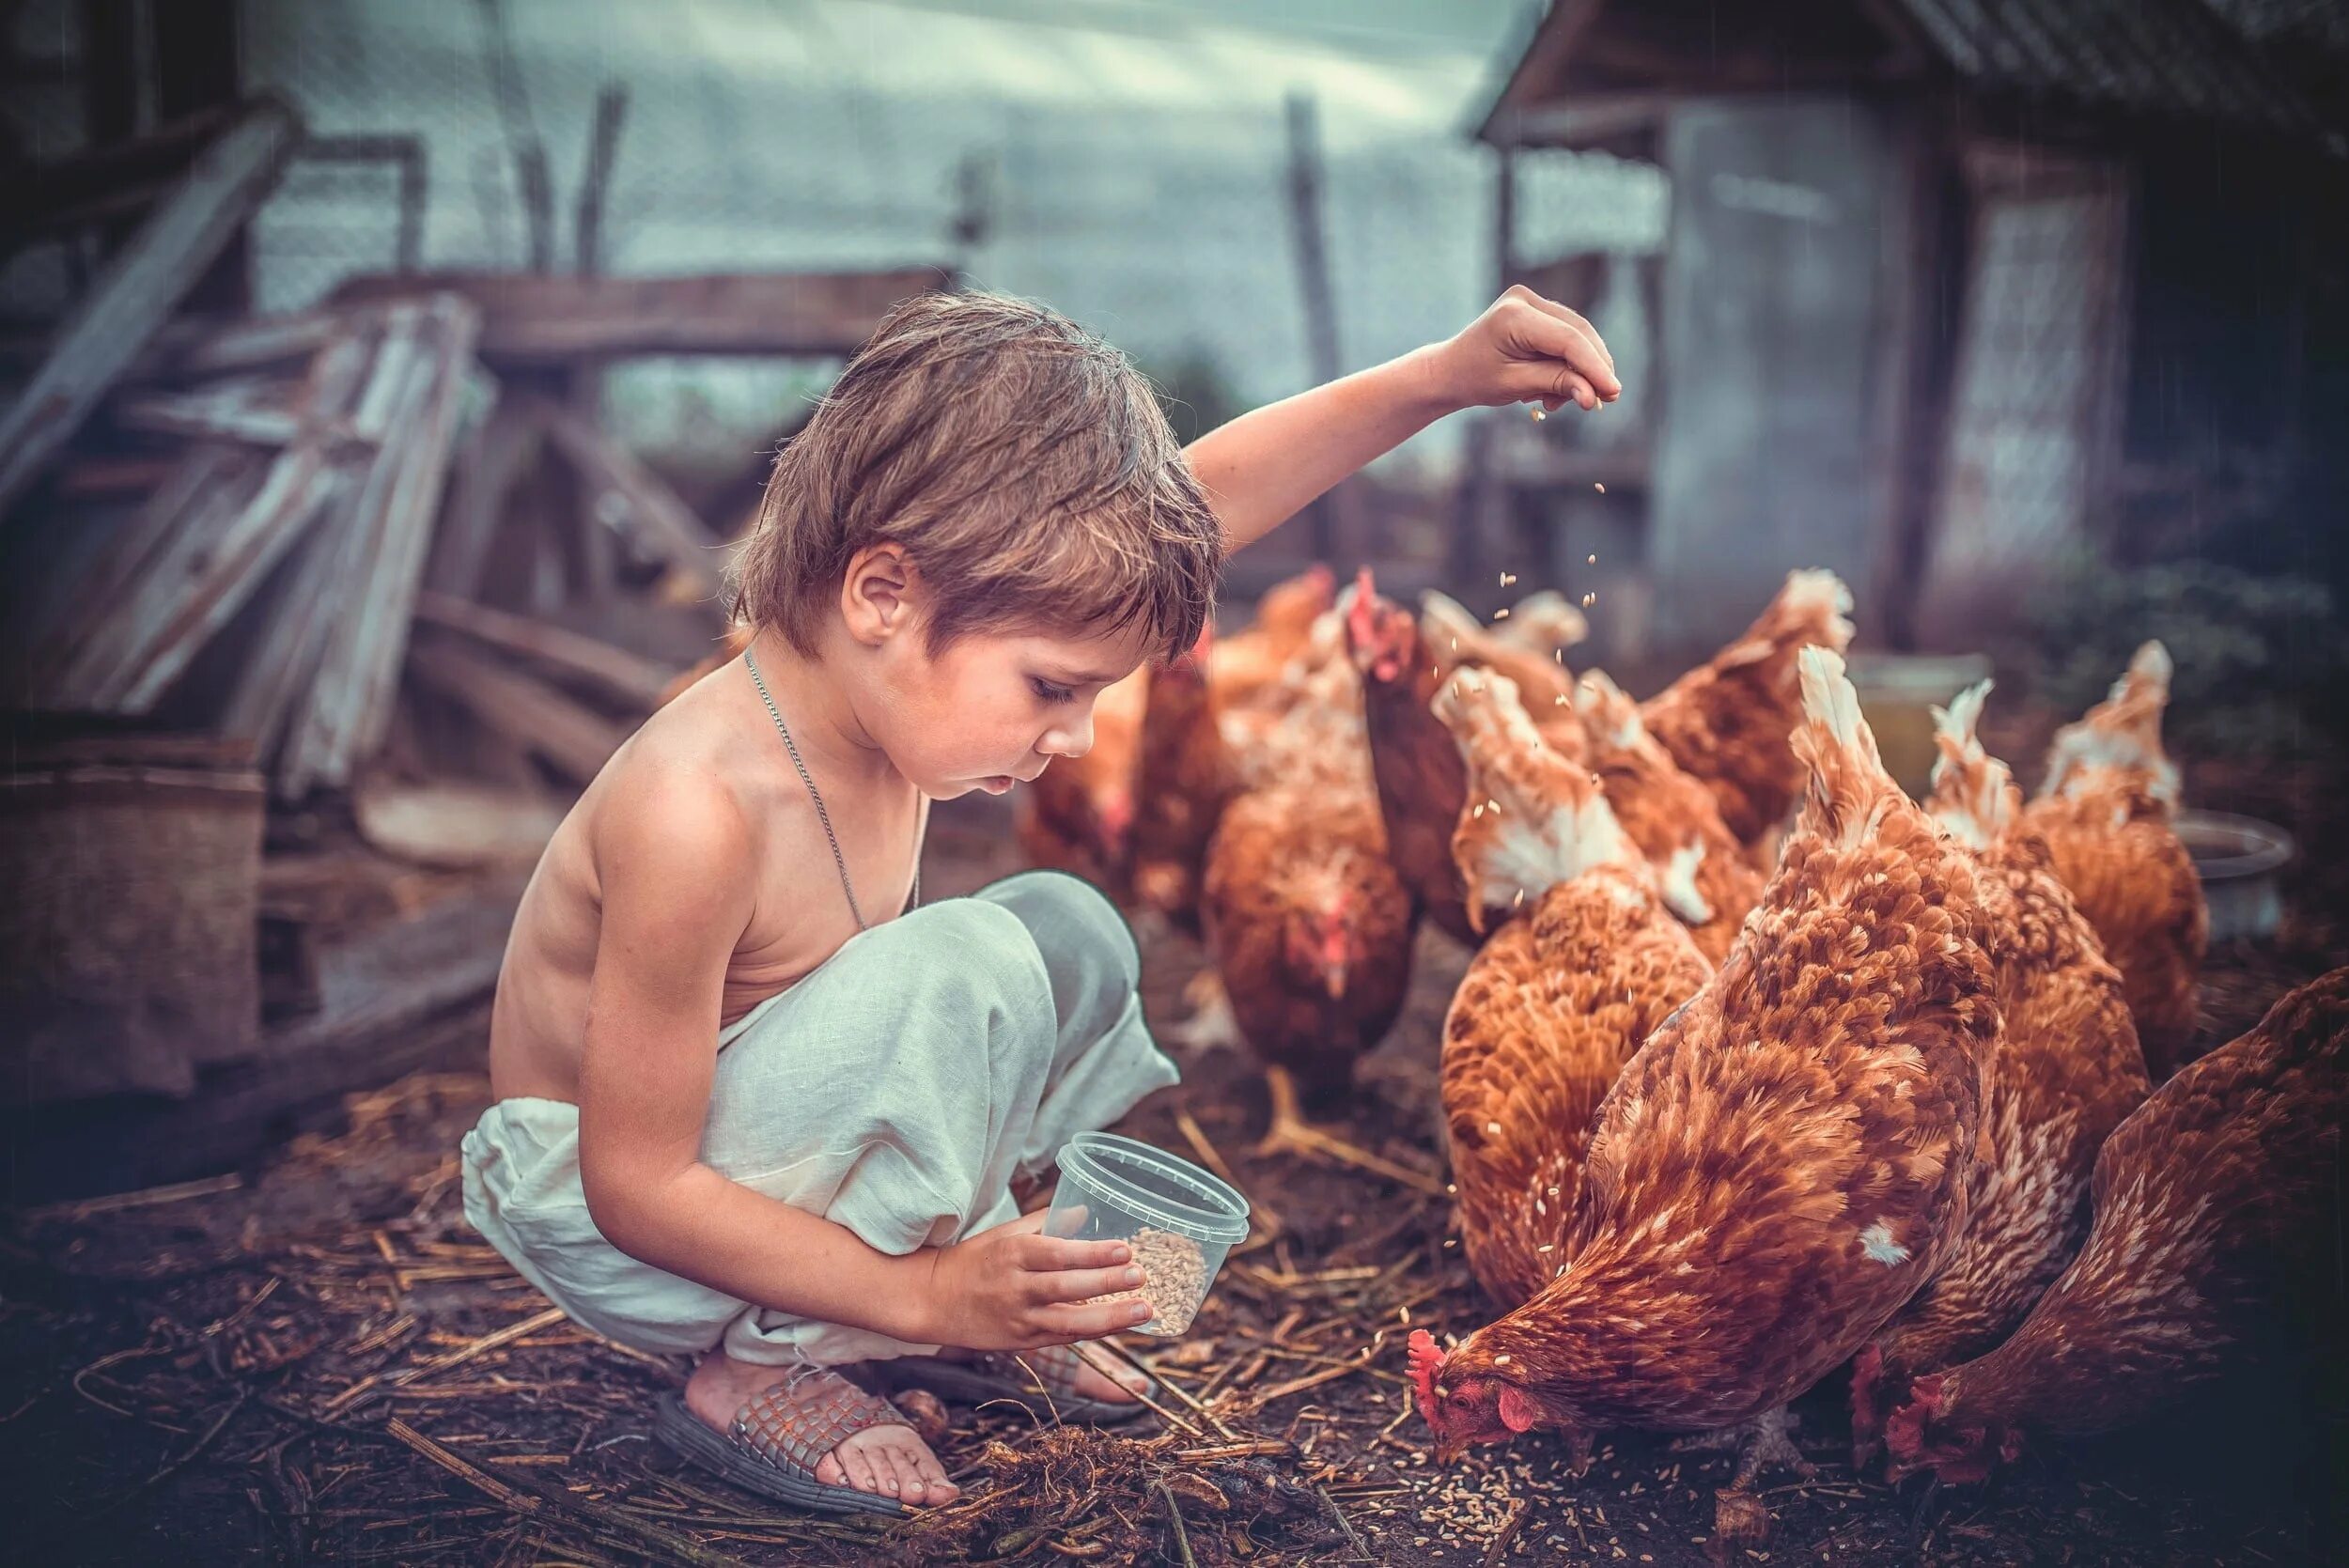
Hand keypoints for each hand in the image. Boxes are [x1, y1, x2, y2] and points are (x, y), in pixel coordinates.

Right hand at [914, 1209, 1155, 1349]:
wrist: (932, 1300)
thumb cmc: (973, 1260)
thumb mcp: (1005, 1233)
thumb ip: (1046, 1223)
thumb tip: (1084, 1212)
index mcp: (1012, 1253)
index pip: (1058, 1253)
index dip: (1092, 1253)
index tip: (1124, 1249)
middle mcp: (1016, 1287)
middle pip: (1067, 1287)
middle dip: (1108, 1283)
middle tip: (1141, 1275)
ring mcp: (1019, 1318)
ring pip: (1069, 1321)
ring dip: (1110, 1317)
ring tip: (1144, 1310)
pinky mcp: (1021, 1341)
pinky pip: (1063, 1338)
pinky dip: (1092, 1332)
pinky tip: (1118, 1326)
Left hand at [1429, 284, 1620, 414]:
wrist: (1450, 370)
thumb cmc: (1476, 379)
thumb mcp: (1516, 385)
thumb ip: (1556, 384)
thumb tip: (1594, 395)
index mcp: (1514, 315)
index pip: (1568, 339)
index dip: (1594, 367)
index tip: (1613, 393)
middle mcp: (1524, 299)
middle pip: (1578, 333)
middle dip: (1593, 368)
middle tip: (1605, 400)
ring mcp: (1531, 301)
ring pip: (1576, 335)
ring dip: (1580, 369)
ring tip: (1560, 401)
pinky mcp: (1537, 311)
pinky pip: (1566, 337)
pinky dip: (1568, 363)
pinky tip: (1553, 390)